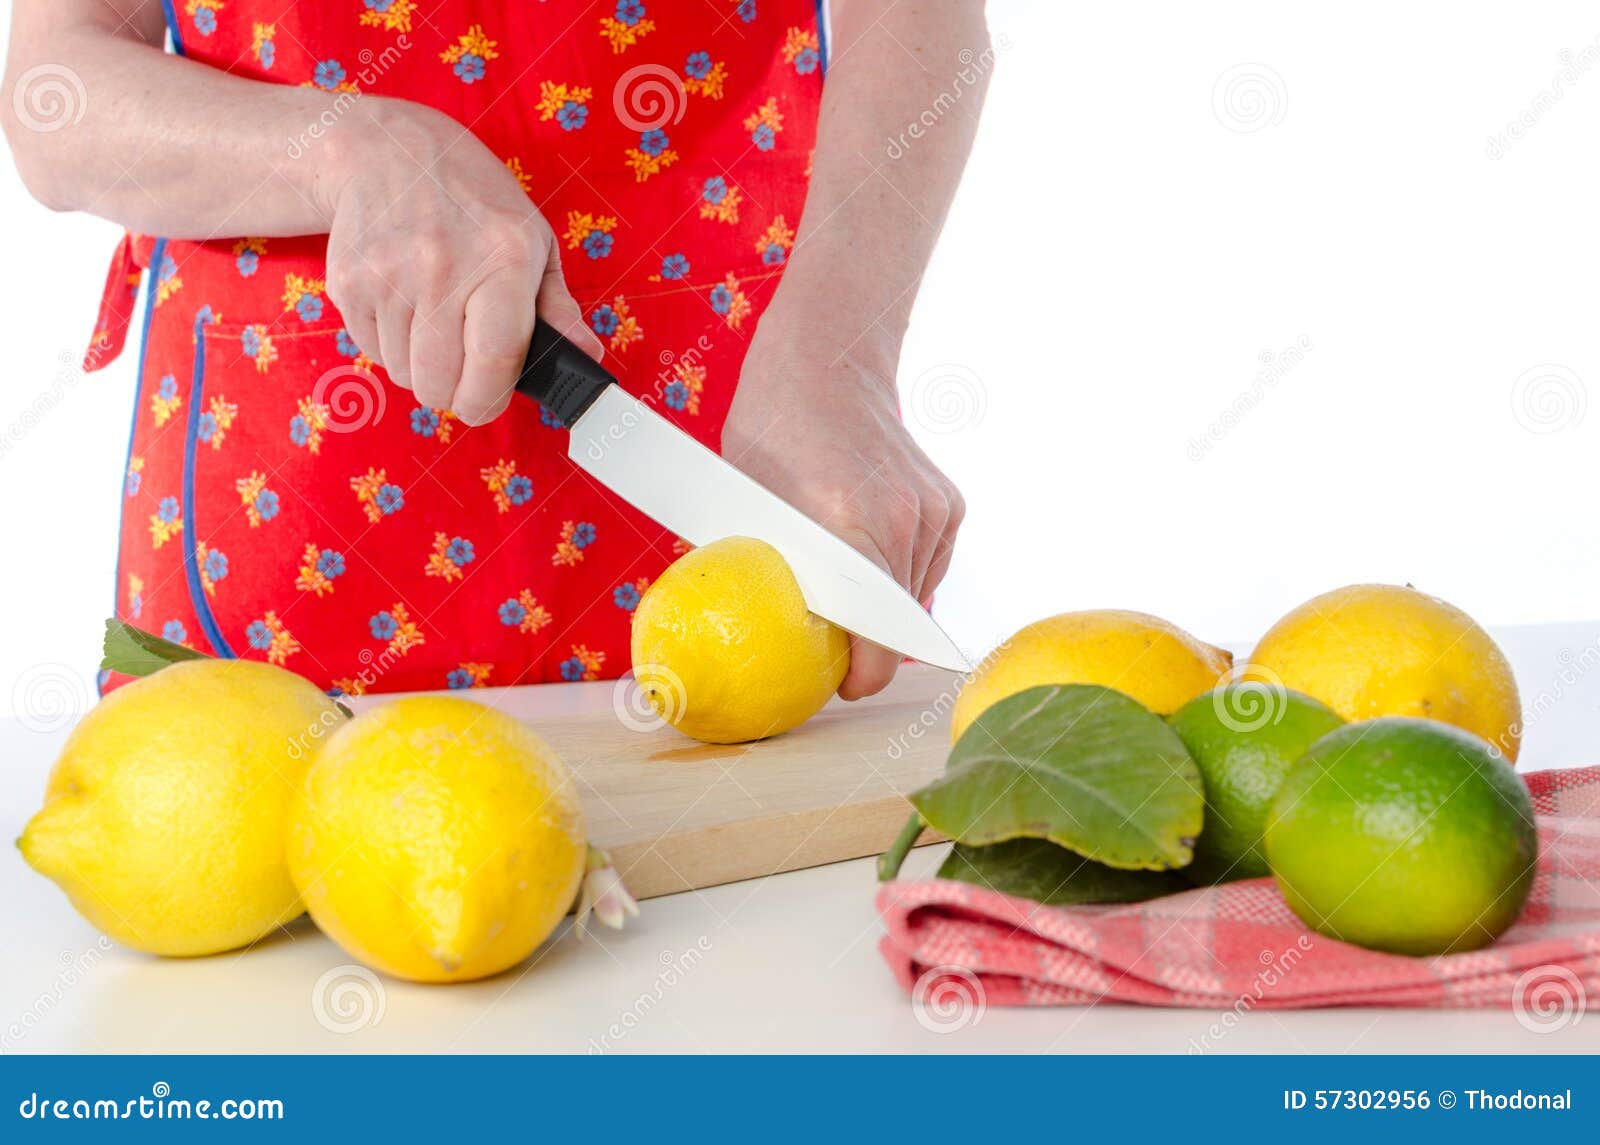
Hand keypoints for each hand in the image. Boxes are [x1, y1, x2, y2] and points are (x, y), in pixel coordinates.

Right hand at [318, 99, 602, 424]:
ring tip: (434, 322)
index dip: (490, 400)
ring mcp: (388, 277)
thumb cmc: (474, 200)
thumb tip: (585, 355)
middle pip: (441, 384)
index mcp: (502, 261)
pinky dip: (391, 346)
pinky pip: (373, 352)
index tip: (488, 401)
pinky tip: (405, 307)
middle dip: (454, 391)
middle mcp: (442, 268)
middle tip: (462, 366)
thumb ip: (557, 306)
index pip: (494, 363)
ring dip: (421, 367)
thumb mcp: (532, 239)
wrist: (387, 150)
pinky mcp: (348, 284)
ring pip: (405, 375)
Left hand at [722, 309, 964, 699]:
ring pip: (915, 596)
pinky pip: (928, 568)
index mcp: (846, 523)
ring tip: (845, 588)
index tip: (844, 686)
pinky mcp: (950, 506)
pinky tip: (869, 557)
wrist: (828, 360)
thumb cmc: (772, 428)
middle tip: (831, 648)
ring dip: (884, 609)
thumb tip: (744, 626)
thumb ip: (763, 565)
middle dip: (867, 644)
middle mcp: (902, 519)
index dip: (863, 672)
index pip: (874, 630)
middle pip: (896, 620)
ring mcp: (933, 511)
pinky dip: (902, 577)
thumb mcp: (746, 502)